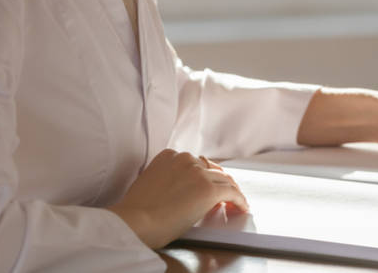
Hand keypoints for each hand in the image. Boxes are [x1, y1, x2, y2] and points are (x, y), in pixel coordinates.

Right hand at [107, 149, 248, 248]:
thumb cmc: (136, 211)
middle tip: (226, 193)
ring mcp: (199, 174)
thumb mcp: (150, 183)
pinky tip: (241, 208)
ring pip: (225, 180)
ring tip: (236, 202)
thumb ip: (168, 179)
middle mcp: (186, 159)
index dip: (205, 174)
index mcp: (169, 156)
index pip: (196, 162)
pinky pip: (232, 193)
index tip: (208, 182)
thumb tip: (182, 191)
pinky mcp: (209, 190)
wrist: (135, 221)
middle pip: (212, 169)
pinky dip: (239, 201)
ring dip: (232, 191)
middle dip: (220, 181)